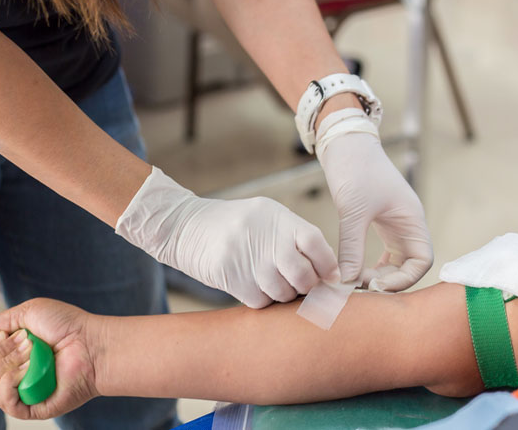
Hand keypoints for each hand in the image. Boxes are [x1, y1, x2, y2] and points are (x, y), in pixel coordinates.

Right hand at [0, 298, 99, 419]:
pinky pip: (4, 403)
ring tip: (32, 355)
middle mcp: (15, 375)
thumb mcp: (30, 314)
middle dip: (1, 353)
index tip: (11, 333)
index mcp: (13, 354)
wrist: (91, 345)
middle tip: (29, 342)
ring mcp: (23, 393)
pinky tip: (25, 372)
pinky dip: (9, 384)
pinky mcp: (32, 408)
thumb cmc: (67, 326)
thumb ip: (0, 320)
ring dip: (5, 366)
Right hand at [116, 168, 340, 307]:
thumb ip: (295, 238)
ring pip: (282, 292)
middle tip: (302, 286)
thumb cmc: (236, 225)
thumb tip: (329, 273)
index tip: (331, 277)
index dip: (327, 264)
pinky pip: (260, 301)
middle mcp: (263, 236)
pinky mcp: (229, 276)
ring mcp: (245, 257)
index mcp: (277, 217)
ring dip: (283, 295)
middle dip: (307, 287)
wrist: (185, 226)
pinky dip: (262, 299)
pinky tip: (253, 285)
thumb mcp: (266, 217)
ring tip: (273, 282)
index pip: (314, 242)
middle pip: (302, 275)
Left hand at [318, 119, 432, 290]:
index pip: (422, 261)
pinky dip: (368, 266)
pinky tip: (351, 272)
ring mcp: (394, 225)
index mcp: (412, 220)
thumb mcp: (353, 210)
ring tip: (352, 282)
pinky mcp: (379, 223)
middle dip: (387, 280)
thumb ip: (352, 246)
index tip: (374, 285)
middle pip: (409, 266)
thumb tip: (347, 281)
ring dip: (377, 275)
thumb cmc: (355, 168)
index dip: (403, 279)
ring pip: (394, 263)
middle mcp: (407, 225)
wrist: (344, 143)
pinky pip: (381, 255)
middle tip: (358, 286)